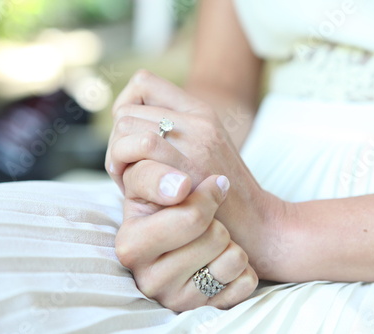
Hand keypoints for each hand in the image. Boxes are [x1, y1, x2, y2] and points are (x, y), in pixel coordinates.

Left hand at [106, 70, 287, 275]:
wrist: (256, 224)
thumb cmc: (221, 196)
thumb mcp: (203, 151)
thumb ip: (171, 135)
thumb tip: (124, 129)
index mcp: (200, 111)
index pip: (143, 83)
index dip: (126, 110)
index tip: (131, 142)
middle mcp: (197, 118)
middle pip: (126, 110)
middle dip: (117, 142)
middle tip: (128, 171)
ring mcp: (195, 139)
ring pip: (125, 124)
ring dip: (117, 155)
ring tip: (133, 181)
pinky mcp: (190, 164)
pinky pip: (139, 144)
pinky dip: (123, 167)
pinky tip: (135, 189)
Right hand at [117, 159, 257, 310]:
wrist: (218, 238)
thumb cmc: (185, 206)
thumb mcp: (161, 182)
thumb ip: (154, 169)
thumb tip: (181, 186)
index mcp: (130, 242)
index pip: (185, 214)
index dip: (204, 195)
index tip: (198, 185)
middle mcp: (147, 276)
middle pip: (211, 232)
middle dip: (217, 217)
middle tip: (210, 218)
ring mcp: (176, 298)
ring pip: (232, 257)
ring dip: (232, 244)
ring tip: (215, 244)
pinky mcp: (207, 311)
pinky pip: (245, 282)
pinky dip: (244, 270)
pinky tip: (224, 268)